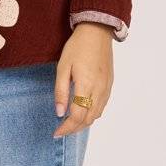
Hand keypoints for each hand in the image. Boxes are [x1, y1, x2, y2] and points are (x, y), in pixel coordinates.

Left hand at [52, 21, 113, 136]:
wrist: (97, 32)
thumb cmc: (77, 48)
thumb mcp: (63, 67)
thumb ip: (60, 91)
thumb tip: (59, 112)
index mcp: (86, 85)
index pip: (77, 116)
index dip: (66, 128)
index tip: (56, 133)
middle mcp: (99, 90)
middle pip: (88, 119)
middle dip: (74, 129)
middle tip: (61, 131)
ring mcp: (106, 88)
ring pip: (96, 115)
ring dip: (83, 124)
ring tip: (70, 125)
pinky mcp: (109, 85)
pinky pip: (102, 107)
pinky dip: (92, 115)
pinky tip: (83, 113)